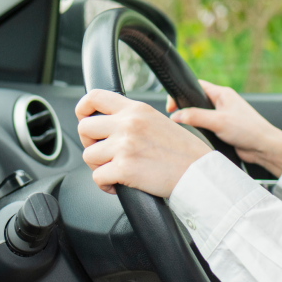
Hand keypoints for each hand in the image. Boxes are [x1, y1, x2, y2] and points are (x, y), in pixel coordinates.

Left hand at [76, 89, 212, 196]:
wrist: (199, 173)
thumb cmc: (183, 152)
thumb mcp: (158, 121)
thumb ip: (133, 119)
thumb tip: (108, 125)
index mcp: (137, 109)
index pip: (95, 96)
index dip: (83, 109)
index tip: (85, 119)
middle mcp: (128, 123)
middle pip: (84, 127)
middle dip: (90, 143)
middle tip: (105, 154)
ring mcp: (124, 145)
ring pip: (88, 155)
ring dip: (99, 166)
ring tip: (116, 171)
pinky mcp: (124, 168)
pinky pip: (97, 178)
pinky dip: (106, 185)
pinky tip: (119, 184)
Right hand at [167, 80, 281, 177]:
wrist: (264, 147)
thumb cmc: (248, 130)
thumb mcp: (218, 121)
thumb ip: (196, 117)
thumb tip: (176, 115)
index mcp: (222, 94)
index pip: (196, 86)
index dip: (182, 94)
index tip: (171, 106)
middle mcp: (222, 103)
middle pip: (196, 101)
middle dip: (185, 108)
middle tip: (175, 118)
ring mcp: (223, 116)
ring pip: (201, 115)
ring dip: (193, 121)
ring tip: (184, 128)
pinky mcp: (224, 129)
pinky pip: (206, 127)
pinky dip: (200, 131)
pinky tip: (195, 137)